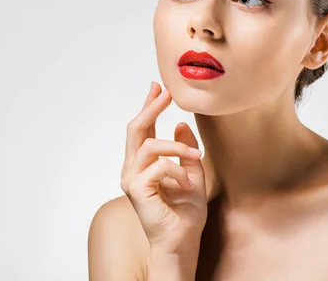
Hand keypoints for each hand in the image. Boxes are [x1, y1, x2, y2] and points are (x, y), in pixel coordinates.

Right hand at [120, 82, 207, 254]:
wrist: (182, 241)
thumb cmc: (185, 213)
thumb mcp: (192, 174)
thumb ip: (185, 150)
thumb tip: (180, 125)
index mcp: (144, 165)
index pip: (143, 130)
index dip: (148, 106)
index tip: (156, 87)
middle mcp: (133, 169)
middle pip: (136, 129)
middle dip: (151, 107)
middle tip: (166, 92)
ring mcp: (132, 179)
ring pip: (150, 144)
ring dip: (177, 148)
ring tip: (195, 158)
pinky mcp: (136, 189)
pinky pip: (159, 166)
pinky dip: (178, 171)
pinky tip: (187, 186)